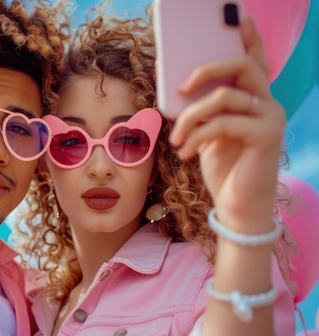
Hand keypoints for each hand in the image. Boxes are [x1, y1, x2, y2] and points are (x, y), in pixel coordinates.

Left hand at [168, 17, 285, 232]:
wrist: (237, 205)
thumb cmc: (221, 166)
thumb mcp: (207, 131)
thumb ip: (202, 108)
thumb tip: (176, 87)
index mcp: (253, 98)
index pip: (254, 60)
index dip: (248, 38)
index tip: (238, 17)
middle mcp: (267, 102)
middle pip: (241, 65)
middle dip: (206, 69)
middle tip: (180, 88)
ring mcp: (271, 117)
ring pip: (226, 96)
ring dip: (191, 116)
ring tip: (176, 138)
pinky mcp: (267, 135)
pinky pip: (224, 123)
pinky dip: (197, 136)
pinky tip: (185, 153)